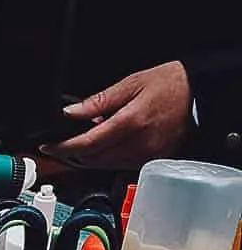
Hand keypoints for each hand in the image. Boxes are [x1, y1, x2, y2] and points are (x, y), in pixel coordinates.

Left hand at [46, 62, 192, 168]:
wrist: (201, 94)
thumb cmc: (170, 84)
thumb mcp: (131, 84)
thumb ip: (98, 102)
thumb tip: (71, 112)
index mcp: (130, 123)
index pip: (87, 144)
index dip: (63, 148)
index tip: (47, 148)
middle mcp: (138, 144)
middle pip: (93, 159)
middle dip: (73, 154)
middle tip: (61, 143)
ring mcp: (146, 156)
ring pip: (105, 165)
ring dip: (89, 156)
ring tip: (87, 137)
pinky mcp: (152, 161)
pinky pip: (120, 165)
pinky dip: (107, 157)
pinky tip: (107, 142)